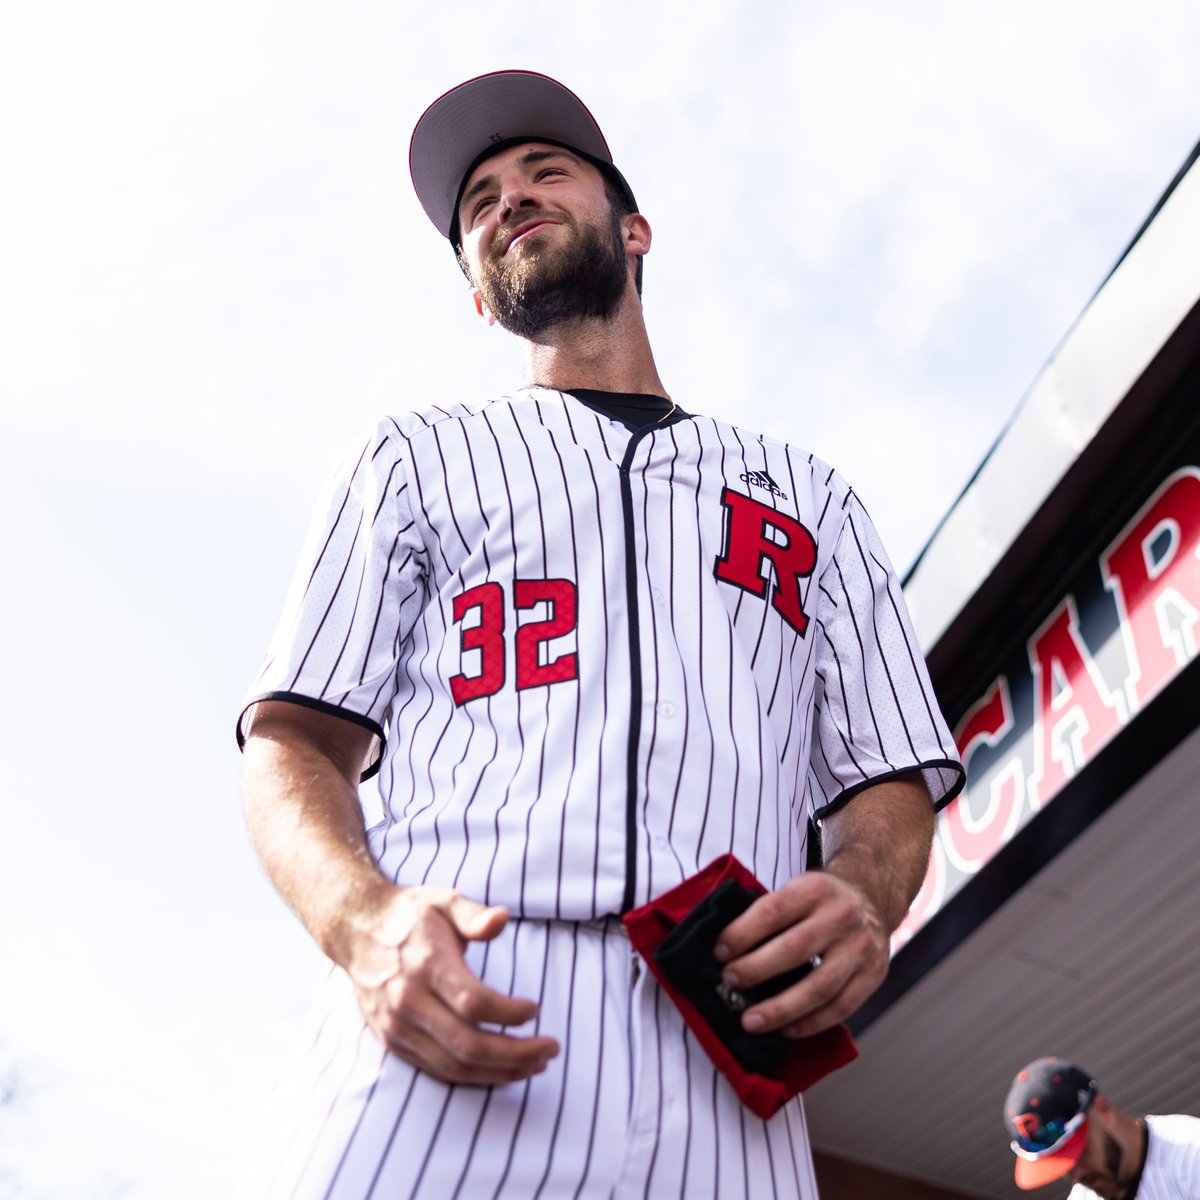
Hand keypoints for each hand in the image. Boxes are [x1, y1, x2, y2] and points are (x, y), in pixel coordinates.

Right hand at [342, 884, 560, 1084]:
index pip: (473, 1002)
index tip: (535, 1009)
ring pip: (455, 1065)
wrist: (358, 931)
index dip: (509, 1013)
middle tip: (550, 1050)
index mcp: (426, 964)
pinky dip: (474, 1077)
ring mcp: (398, 1026)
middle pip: (468, 1044)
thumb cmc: (412, 915)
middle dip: (516, 1053)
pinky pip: (438, 1070)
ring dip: (500, 1071)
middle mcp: (409, 1000)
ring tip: (535, 1064)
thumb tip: (501, 918)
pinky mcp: (394, 1042)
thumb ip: (473, 914)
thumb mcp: (444, 900)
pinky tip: (502, 1070)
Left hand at [711, 869, 888, 1039]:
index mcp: (815, 889)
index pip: (772, 911)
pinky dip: (811, 1023)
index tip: (719, 952)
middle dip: (755, 971)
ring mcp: (861, 948)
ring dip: (780, 1009)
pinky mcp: (874, 974)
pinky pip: (841, 1007)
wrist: (871, 897)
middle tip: (730, 983)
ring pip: (819, 987)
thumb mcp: (798, 888)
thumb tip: (726, 949)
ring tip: (751, 1021)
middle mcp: (841, 917)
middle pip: (794, 950)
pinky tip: (787, 1029)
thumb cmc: (821, 899)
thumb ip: (770, 912)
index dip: (742, 934)